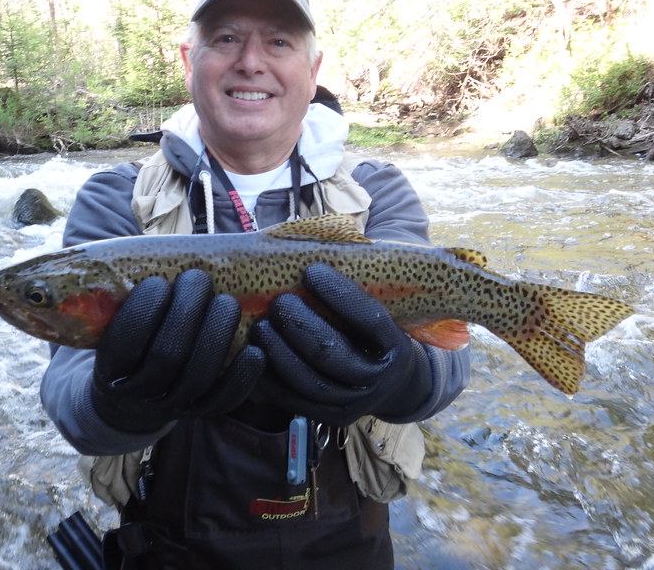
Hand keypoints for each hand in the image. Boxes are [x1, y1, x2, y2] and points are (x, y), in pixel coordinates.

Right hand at [92, 269, 263, 432]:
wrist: (133, 394)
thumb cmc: (132, 340)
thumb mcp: (117, 323)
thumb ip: (128, 294)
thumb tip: (143, 241)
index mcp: (111, 367)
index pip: (126, 342)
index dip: (144, 309)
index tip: (158, 282)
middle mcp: (139, 392)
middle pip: (168, 356)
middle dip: (188, 312)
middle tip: (199, 279)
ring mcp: (171, 406)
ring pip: (198, 376)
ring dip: (217, 333)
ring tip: (227, 302)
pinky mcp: (201, 413)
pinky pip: (224, 399)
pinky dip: (243, 374)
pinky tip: (255, 348)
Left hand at [251, 264, 432, 425]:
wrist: (392, 382)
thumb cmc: (376, 330)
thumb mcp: (383, 308)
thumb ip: (361, 283)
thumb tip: (334, 234)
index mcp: (397, 348)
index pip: (370, 320)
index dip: (340, 293)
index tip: (312, 269)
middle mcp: (378, 382)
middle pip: (333, 353)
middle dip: (301, 325)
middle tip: (280, 300)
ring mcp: (353, 405)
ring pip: (310, 380)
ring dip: (280, 351)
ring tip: (263, 325)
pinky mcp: (328, 418)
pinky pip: (292, 400)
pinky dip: (270, 377)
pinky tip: (255, 352)